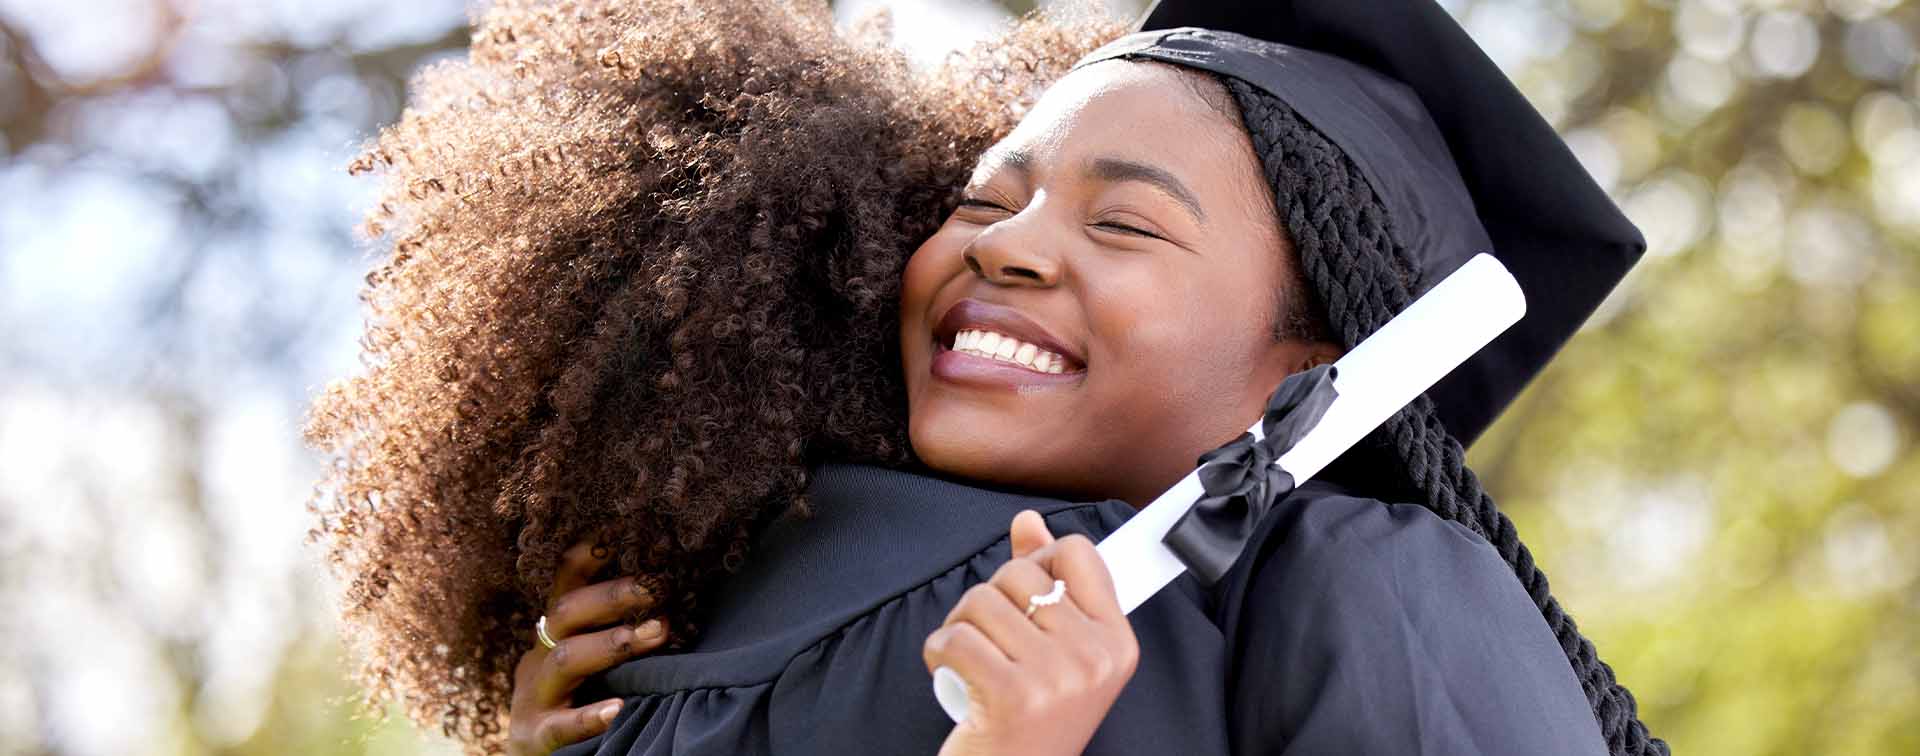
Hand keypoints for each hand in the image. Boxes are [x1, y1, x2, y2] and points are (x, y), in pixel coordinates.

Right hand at [506, 539, 669, 755]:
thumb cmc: (573, 700)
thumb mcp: (587, 660)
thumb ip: (617, 631)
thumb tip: (674, 599)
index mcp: (555, 634)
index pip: (566, 583)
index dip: (588, 554)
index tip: (621, 529)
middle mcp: (540, 656)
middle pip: (567, 612)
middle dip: (613, 595)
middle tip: (659, 587)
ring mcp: (534, 696)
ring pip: (565, 659)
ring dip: (612, 643)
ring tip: (656, 633)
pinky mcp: (535, 734)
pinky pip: (560, 724)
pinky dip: (589, 717)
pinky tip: (618, 709)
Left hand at [922, 511, 1139, 755]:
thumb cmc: (1031, 718)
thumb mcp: (1055, 652)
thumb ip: (1048, 581)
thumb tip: (1027, 521)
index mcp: (1117, 642)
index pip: (1078, 553)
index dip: (1039, 562)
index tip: (1025, 598)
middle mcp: (1094, 658)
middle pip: (1020, 574)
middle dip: (989, 599)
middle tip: (989, 639)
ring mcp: (1056, 678)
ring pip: (982, 601)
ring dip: (959, 624)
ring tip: (969, 656)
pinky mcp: (1013, 696)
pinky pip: (957, 637)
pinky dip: (938, 648)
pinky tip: (948, 668)